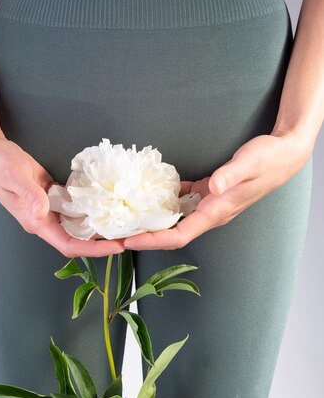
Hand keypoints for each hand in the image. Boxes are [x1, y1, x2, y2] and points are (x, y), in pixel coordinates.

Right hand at [0, 136, 124, 257]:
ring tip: (124, 221)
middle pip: (77, 239)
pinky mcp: (51, 194)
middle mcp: (43, 219)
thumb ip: (29, 194)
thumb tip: (43, 214)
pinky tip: (107, 201)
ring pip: (77, 223)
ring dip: (98, 225)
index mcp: (35, 221)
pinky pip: (74, 206)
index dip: (92, 250)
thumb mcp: (13, 175)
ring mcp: (48, 207)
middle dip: (102, 241)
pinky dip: (90, 206)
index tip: (116, 247)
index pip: (68, 245)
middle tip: (130, 235)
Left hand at [122, 131, 310, 250]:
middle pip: (170, 233)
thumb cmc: (268, 159)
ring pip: (172, 220)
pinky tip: (144, 195)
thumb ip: (230, 176)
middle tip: (112, 237)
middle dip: (142, 237)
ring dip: (148, 221)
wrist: (284, 156)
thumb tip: (213, 188)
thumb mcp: (249, 163)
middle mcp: (209, 213)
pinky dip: (161, 201)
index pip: (179, 236)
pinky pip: (180, 202)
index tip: (128, 241)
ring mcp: (208, 204)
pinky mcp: (207, 192)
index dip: (152, 240)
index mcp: (216, 212)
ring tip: (120, 220)